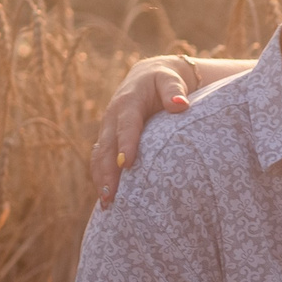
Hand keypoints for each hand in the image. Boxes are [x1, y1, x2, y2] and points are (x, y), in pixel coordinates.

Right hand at [92, 56, 198, 205]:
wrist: (146, 77)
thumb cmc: (163, 81)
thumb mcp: (170, 79)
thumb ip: (174, 91)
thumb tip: (181, 105)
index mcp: (128, 103)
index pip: (127, 125)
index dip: (126, 143)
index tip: (127, 164)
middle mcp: (112, 117)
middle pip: (108, 147)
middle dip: (108, 171)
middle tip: (111, 195)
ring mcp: (107, 130)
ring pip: (100, 156)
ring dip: (101, 179)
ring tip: (106, 203)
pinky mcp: (108, 140)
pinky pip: (100, 160)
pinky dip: (100, 178)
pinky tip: (106, 199)